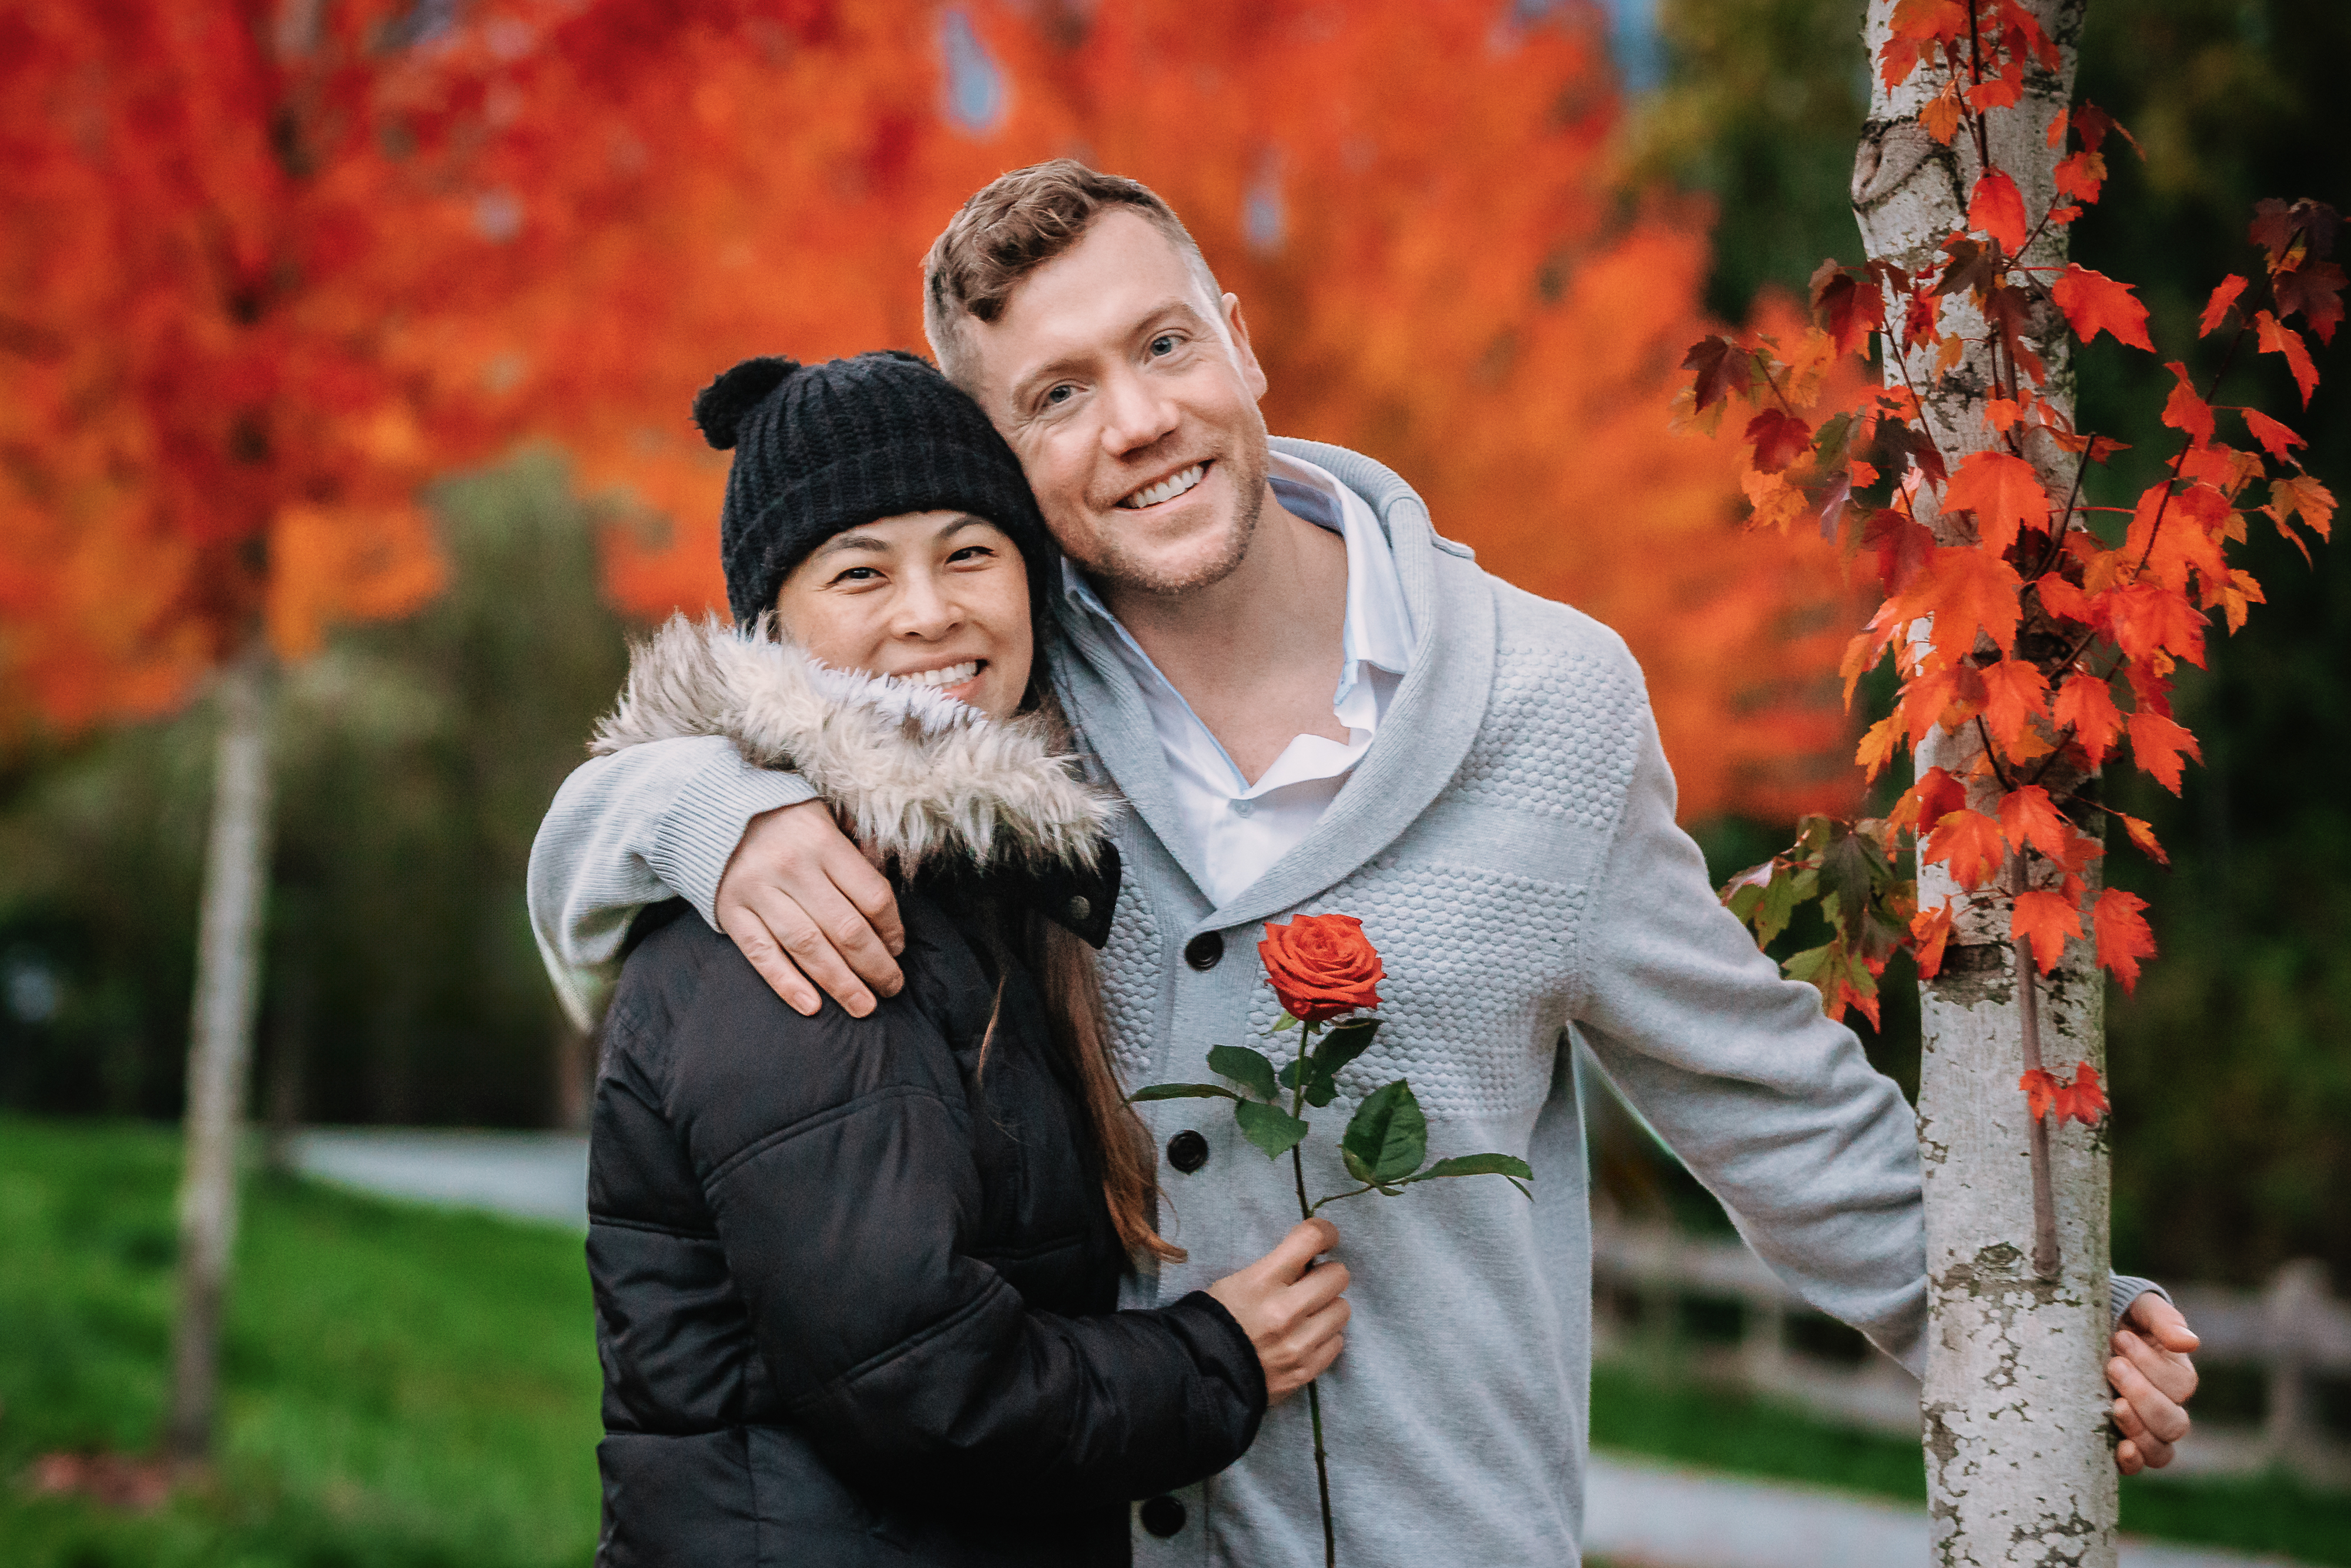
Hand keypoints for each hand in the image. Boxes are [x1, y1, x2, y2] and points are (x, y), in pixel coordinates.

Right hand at [715, 799, 905, 1018]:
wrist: (711, 811)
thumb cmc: (784, 819)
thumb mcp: (827, 816)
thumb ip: (858, 850)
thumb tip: (887, 901)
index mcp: (822, 841)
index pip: (871, 896)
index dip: (892, 928)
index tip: (899, 949)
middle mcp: (791, 867)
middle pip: (845, 929)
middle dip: (875, 966)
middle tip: (892, 988)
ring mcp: (758, 892)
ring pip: (808, 947)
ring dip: (840, 983)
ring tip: (863, 1007)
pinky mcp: (731, 912)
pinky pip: (762, 954)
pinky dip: (786, 983)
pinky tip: (811, 1006)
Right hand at [1206, 1219, 1350, 1404]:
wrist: (1200, 1374)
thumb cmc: (1216, 1320)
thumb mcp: (1236, 1281)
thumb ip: (1275, 1269)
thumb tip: (1310, 1261)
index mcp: (1261, 1282)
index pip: (1310, 1239)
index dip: (1325, 1232)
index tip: (1326, 1238)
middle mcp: (1284, 1312)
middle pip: (1338, 1276)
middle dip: (1325, 1275)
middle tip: (1310, 1283)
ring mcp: (1297, 1345)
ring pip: (1342, 1310)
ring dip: (1327, 1308)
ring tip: (1307, 1314)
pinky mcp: (1305, 1372)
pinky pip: (1336, 1342)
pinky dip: (1324, 1338)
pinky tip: (1305, 1338)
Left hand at [2109, 1291, 2199, 1473]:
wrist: (2079, 1325)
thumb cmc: (2116, 1314)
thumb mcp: (2140, 1308)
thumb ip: (2163, 1321)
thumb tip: (2189, 1344)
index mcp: (2176, 1376)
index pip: (2179, 1385)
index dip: (2152, 1365)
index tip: (2120, 1337)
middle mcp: (2165, 1407)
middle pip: (2174, 1423)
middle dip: (2143, 1395)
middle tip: (2112, 1365)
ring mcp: (2142, 1428)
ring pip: (2160, 1450)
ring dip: (2139, 1429)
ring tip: (2113, 1404)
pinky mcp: (2118, 1439)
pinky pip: (2137, 1465)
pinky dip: (2133, 1462)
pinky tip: (2121, 1449)